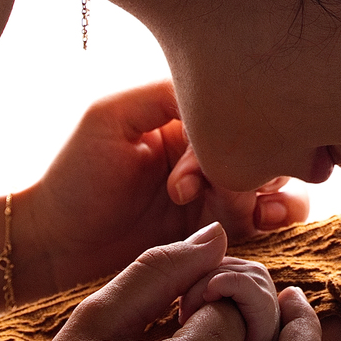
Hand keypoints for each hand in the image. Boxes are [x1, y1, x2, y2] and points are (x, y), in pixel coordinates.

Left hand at [21, 82, 306, 293]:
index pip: (234, 113)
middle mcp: (210, 151)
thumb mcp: (111, 117)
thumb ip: (163, 94)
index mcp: (187, 117)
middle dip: (256, 171)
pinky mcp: (222, 231)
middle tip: (210, 198)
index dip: (227, 142)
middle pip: (265, 146)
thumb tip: (219, 92)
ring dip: (282, 194)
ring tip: (263, 213)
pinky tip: (265, 225)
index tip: (187, 179)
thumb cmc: (75, 178)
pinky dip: (280, 220)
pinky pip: (268, 221)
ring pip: (280, 182)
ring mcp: (220, 192)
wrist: (58, 248)